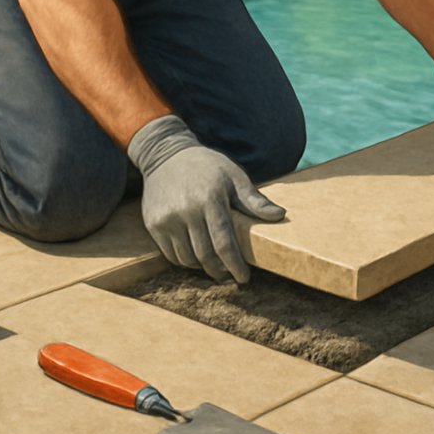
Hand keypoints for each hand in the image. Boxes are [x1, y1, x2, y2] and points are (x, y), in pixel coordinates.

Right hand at [127, 115, 285, 282]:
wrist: (166, 155)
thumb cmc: (207, 166)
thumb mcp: (234, 176)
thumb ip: (254, 200)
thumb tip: (280, 215)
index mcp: (210, 199)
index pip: (224, 243)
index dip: (235, 265)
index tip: (244, 278)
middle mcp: (186, 211)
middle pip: (206, 255)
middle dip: (220, 270)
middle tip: (230, 275)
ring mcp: (167, 219)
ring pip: (188, 259)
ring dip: (203, 267)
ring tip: (214, 265)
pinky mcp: (154, 224)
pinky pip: (171, 254)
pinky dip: (186, 261)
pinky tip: (196, 256)